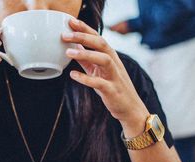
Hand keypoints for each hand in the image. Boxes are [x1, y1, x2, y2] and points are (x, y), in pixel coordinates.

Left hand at [61, 18, 148, 136]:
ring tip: (68, 52)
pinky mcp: (112, 90)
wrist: (129, 108)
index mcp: (110, 56)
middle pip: (101, 43)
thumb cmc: (112, 87)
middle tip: (65, 34)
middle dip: (83, 36)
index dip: (84, 28)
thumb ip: (86, 59)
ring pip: (104, 60)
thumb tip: (73, 47)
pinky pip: (99, 83)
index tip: (70, 21)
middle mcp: (114, 63)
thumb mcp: (97, 71)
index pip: (97, 37)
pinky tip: (73, 75)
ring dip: (86, 54)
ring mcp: (114, 76)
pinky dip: (86, 78)